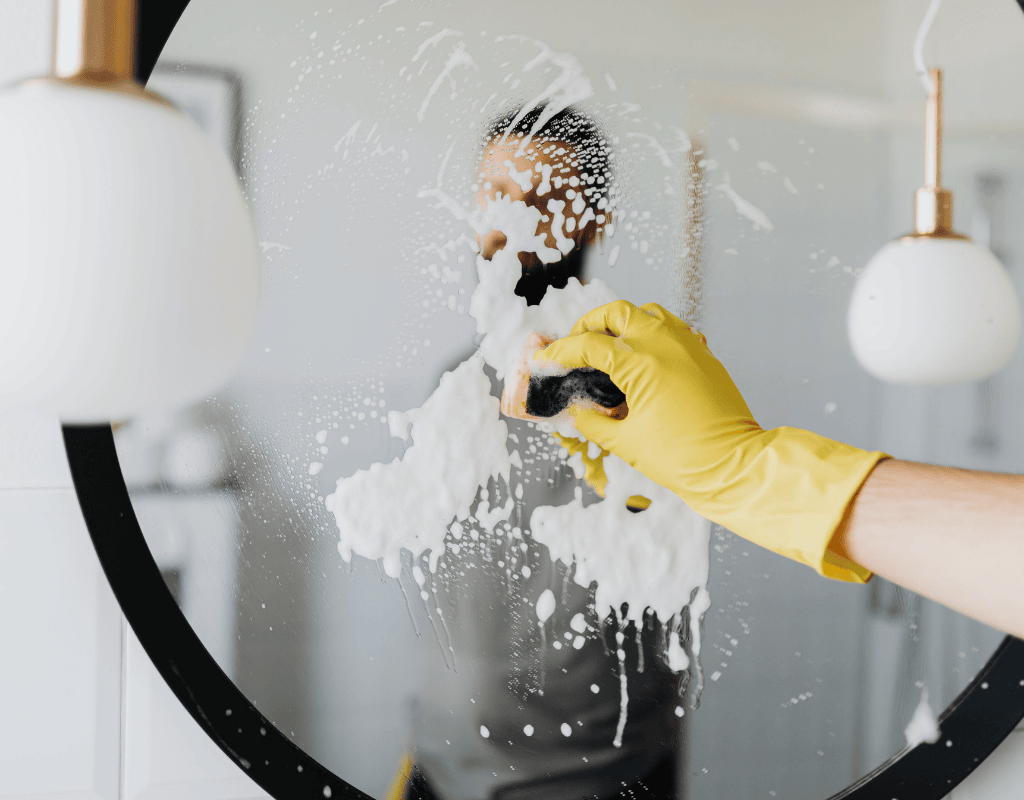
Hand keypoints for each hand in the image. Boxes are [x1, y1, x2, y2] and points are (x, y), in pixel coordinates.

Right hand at [535, 300, 887, 581]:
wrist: (733, 466)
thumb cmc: (685, 458)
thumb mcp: (626, 443)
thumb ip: (594, 422)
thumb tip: (579, 412)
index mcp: (641, 364)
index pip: (589, 345)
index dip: (561, 352)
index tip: (546, 359)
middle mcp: (665, 344)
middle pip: (616, 313)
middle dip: (590, 325)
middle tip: (575, 344)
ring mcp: (687, 346)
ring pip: (646, 313)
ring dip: (622, 322)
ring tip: (607, 343)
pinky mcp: (703, 355)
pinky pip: (672, 327)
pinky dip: (649, 332)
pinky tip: (641, 355)